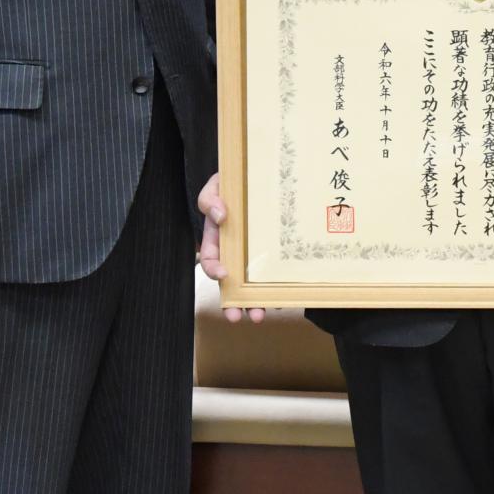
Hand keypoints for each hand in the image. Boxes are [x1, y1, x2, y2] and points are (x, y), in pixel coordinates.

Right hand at [196, 174, 266, 324]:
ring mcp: (254, 257)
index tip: (222, 275)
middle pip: (231, 283)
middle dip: (233, 302)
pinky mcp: (273, 257)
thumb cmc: (233, 184)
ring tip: (261, 315)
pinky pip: (273, 276)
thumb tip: (219, 215)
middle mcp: (235, 253)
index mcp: (218, 239)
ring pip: (251, 286)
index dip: (213, 270)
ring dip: (254, 303)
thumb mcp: (216, 186)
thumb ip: (210, 198)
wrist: (256, 177)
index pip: (211, 259)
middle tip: (239, 315)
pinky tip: (284, 299)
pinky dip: (277, 289)